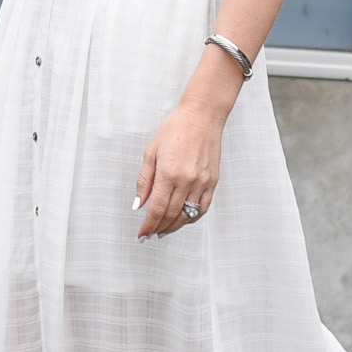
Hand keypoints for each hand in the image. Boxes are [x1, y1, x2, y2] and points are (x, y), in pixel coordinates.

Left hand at [133, 96, 225, 237]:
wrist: (201, 116)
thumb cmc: (175, 129)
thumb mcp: (151, 152)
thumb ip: (144, 181)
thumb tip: (138, 204)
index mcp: (168, 173)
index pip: (156, 209)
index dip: (148, 225)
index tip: (141, 234)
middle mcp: (187, 181)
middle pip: (170, 215)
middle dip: (158, 228)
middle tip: (150, 234)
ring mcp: (202, 183)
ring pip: (187, 215)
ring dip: (174, 227)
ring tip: (163, 230)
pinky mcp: (212, 182)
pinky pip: (202, 208)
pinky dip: (192, 218)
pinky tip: (182, 220)